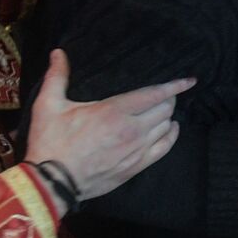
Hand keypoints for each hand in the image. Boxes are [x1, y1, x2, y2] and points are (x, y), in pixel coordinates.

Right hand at [25, 49, 192, 214]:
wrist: (50, 184)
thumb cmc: (50, 143)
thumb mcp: (48, 106)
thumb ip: (57, 77)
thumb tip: (58, 53)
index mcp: (114, 111)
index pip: (155, 94)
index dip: (175, 86)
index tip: (190, 80)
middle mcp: (131, 130)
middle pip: (165, 109)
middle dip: (168, 99)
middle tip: (163, 95)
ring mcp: (136, 150)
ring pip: (166, 127)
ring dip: (168, 116)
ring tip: (163, 110)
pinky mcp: (135, 167)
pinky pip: (164, 148)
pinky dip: (171, 136)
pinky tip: (170, 129)